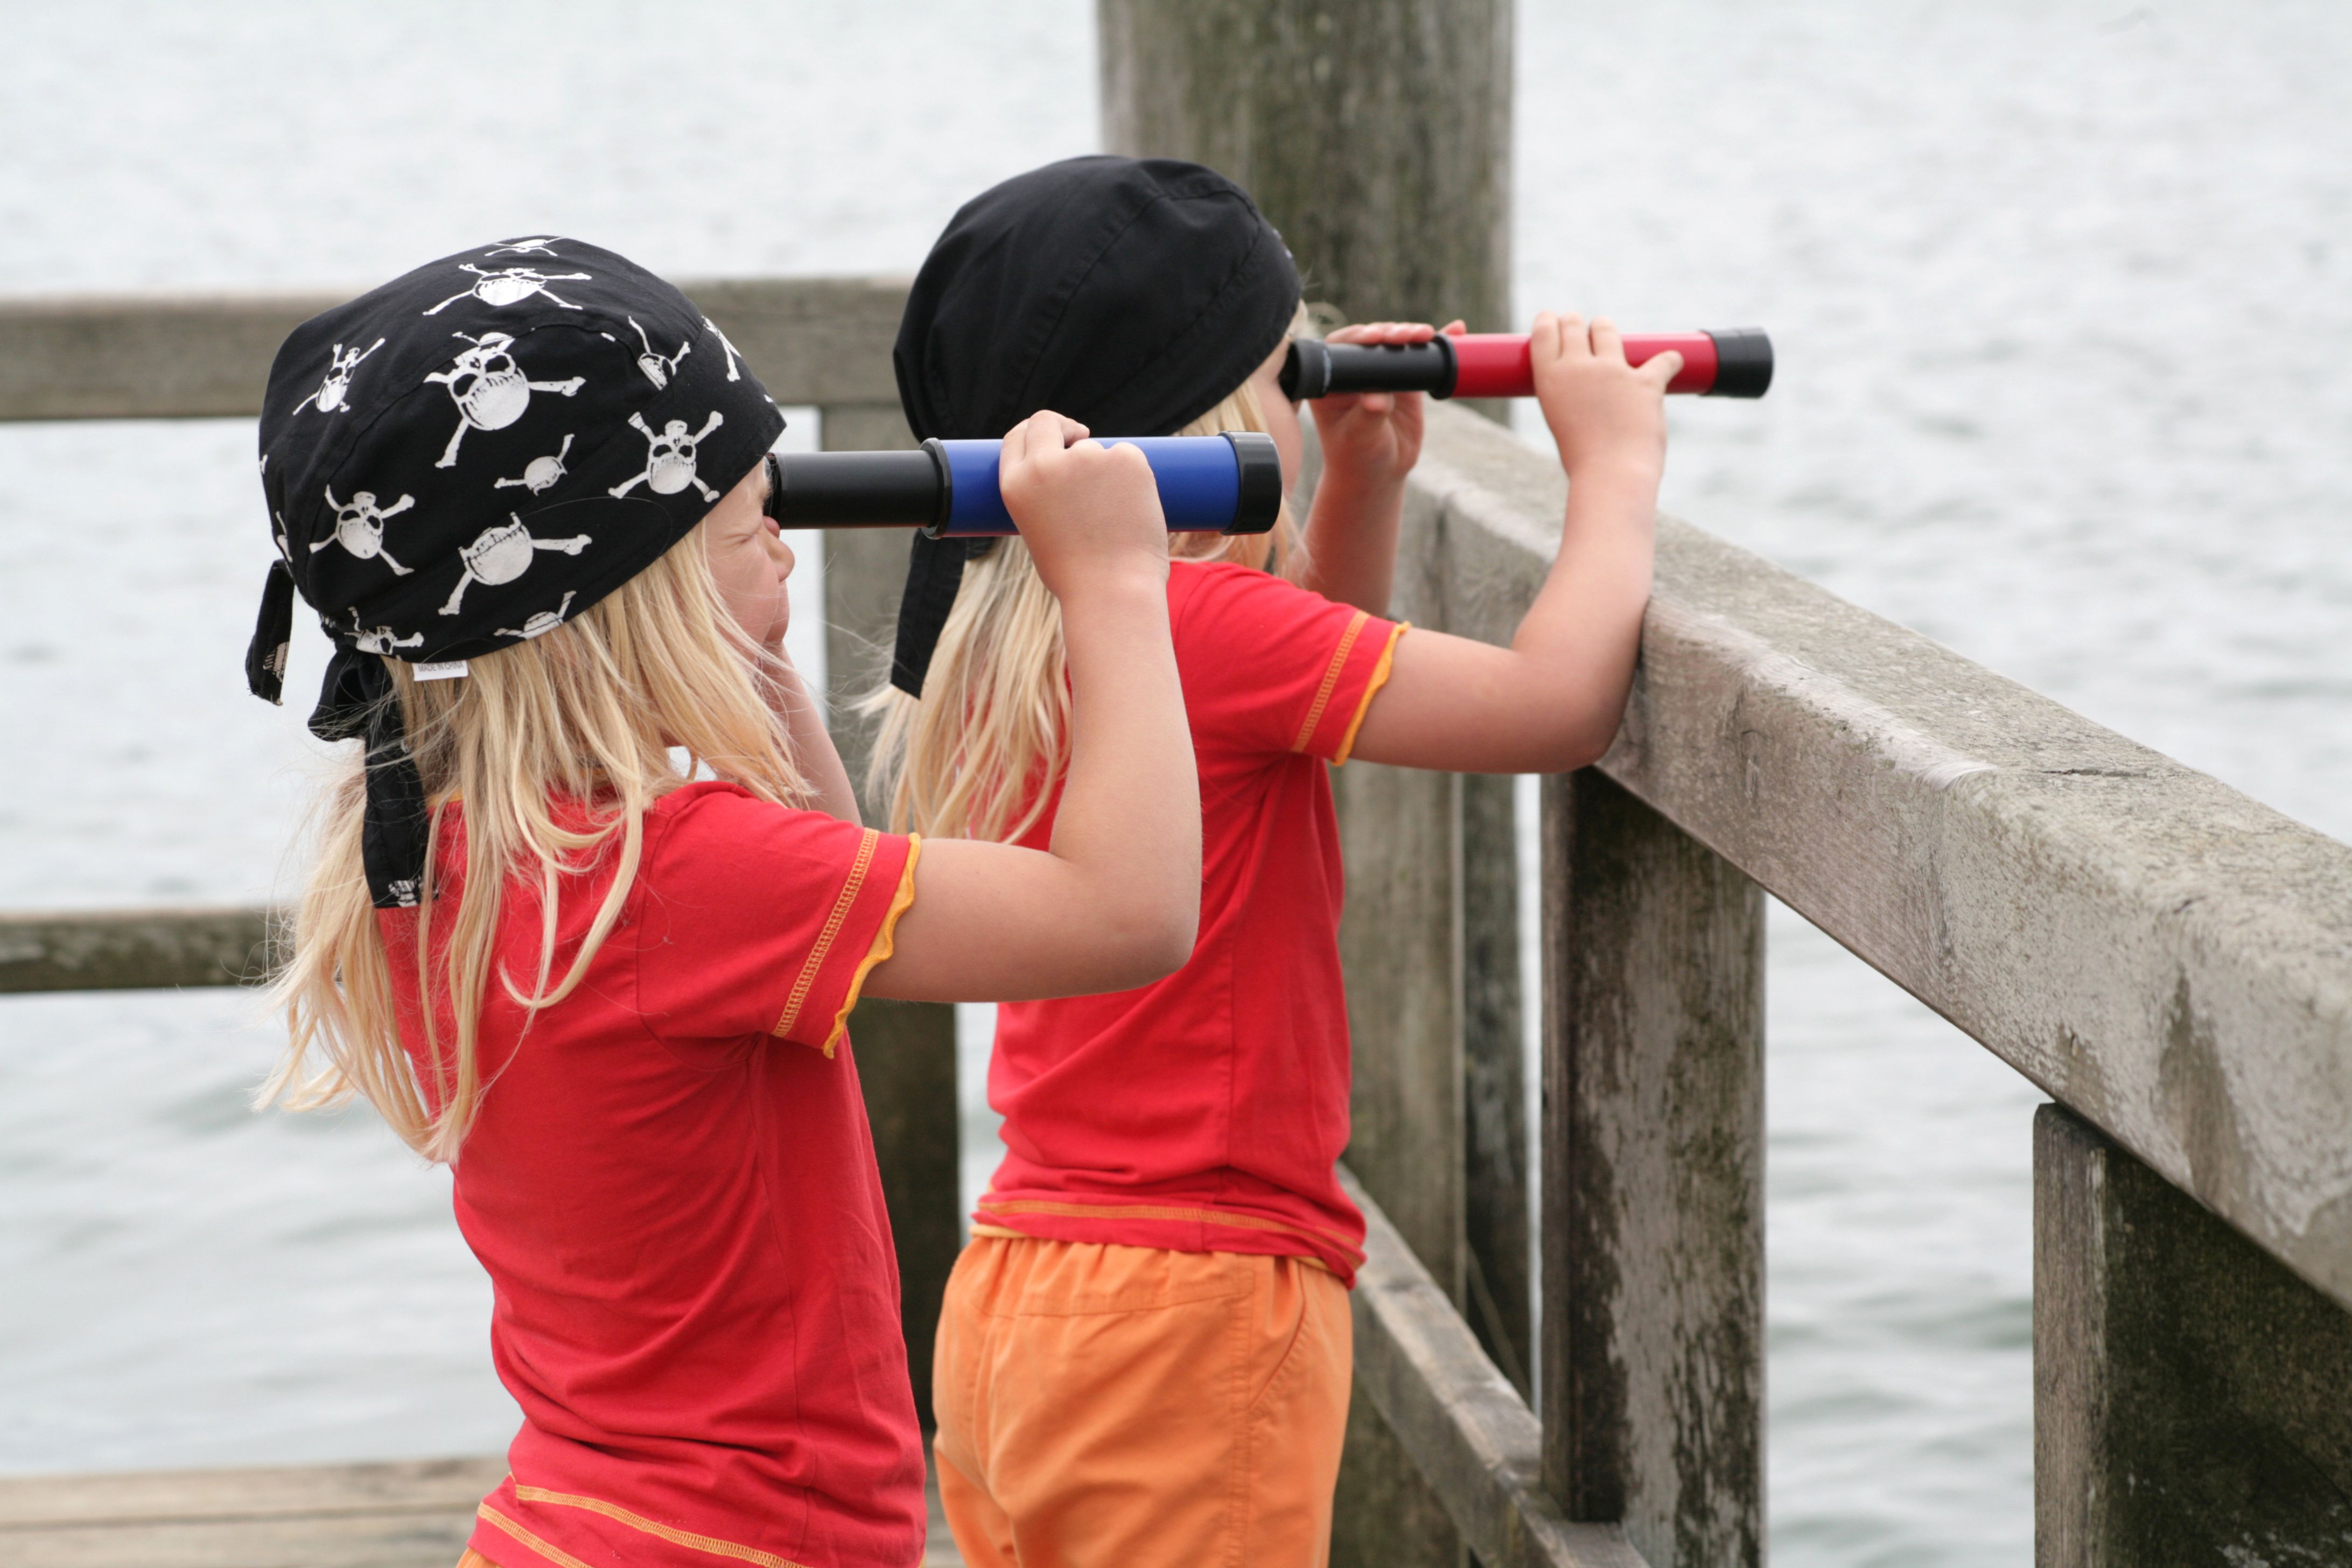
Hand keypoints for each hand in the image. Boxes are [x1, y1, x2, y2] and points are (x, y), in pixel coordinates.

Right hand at [998, 410, 1169, 599]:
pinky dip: (1133, 478)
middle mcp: (1045, 465)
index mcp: (1016, 485)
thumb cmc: (1078, 576)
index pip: (1017, 437)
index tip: (1051, 434)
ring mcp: (1086, 458)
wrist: (1114, 592)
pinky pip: (1128, 458)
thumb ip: (1046, 496)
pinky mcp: (1125, 457)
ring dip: (1105, 472)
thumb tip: (1070, 474)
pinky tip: (1132, 513)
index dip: (1033, 432)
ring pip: (1097, 451)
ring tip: (1112, 520)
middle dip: (1063, 426)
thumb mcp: (1041, 532)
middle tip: (1081, 436)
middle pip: (1047, 422)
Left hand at [1308, 319, 1464, 494]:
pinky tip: (1456, 331)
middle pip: (1373, 339)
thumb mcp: (1360, 436)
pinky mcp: (1405, 378)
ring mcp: (1381, 371)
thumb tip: (1378, 397)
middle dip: (1391, 332)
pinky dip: (1436, 346)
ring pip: (1397, 343)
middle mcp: (1355, 370)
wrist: (1380, 473)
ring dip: (1412, 334)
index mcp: (1332, 379)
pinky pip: (1420, 357)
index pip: (1343, 348)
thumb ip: (1367, 415)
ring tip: (1426, 334)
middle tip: (1406, 336)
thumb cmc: (1358, 456)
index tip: (1377, 338)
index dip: (1360, 337)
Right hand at [1531, 312, 1677, 483]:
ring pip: (1607, 329)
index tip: (1554, 320)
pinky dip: (1669, 361)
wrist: (1611, 476)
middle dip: (1577, 322)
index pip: (1544, 332)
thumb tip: (1586, 385)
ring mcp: (1612, 371)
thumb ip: (1570, 395)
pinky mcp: (1645, 381)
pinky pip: (1663, 359)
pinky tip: (1674, 362)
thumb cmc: (1584, 459)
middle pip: (1574, 324)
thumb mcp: (1561, 421)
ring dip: (1607, 330)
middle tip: (1582, 330)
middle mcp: (1578, 367)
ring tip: (1609, 336)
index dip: (1549, 321)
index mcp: (1550, 379)